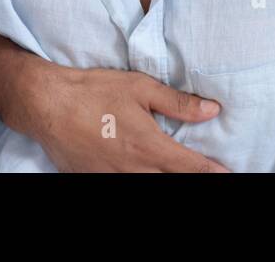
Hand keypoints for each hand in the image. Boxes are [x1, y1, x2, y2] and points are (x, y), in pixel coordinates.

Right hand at [5, 61, 229, 172]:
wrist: (47, 105)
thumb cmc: (94, 91)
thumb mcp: (140, 87)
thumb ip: (178, 102)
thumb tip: (212, 110)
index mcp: (149, 146)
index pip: (190, 167)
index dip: (212, 173)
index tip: (227, 174)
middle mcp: (134, 169)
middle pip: (172, 182)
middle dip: (190, 177)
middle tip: (206, 171)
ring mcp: (114, 179)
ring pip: (150, 187)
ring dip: (166, 178)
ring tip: (176, 169)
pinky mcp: (96, 181)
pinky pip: (125, 185)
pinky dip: (141, 179)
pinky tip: (145, 170)